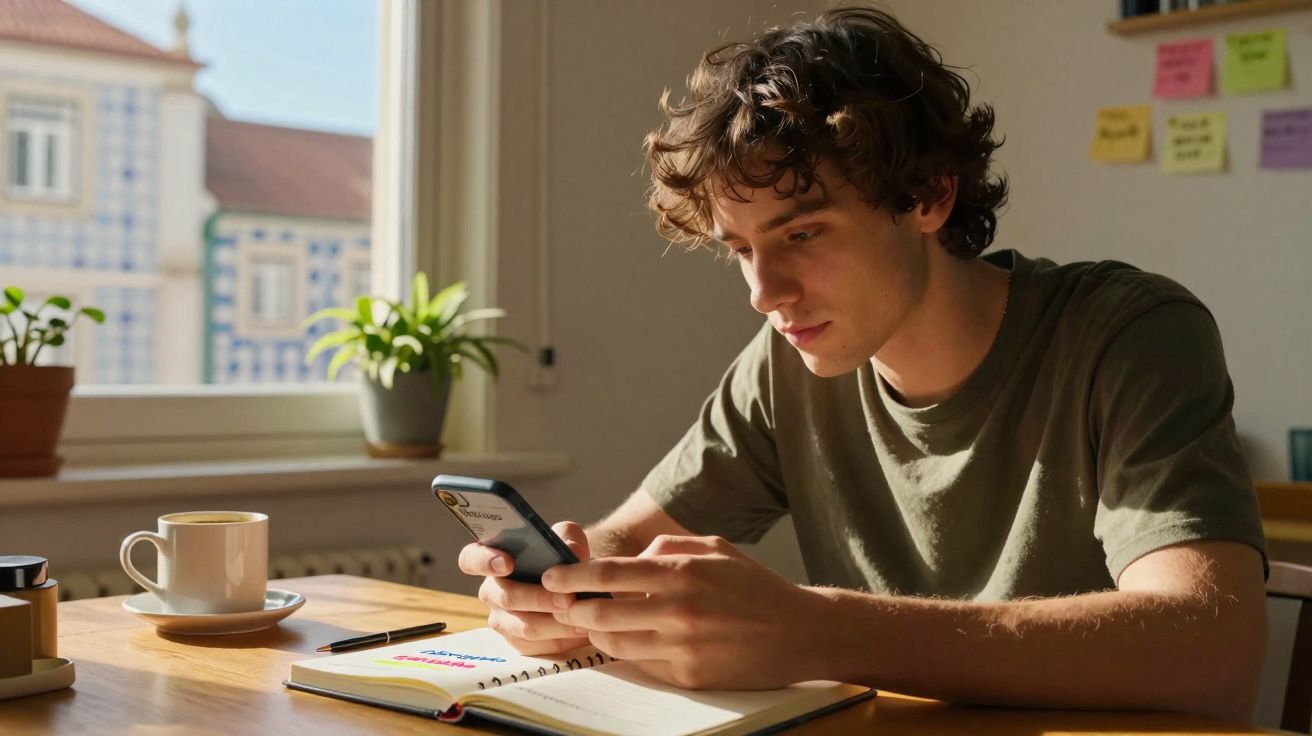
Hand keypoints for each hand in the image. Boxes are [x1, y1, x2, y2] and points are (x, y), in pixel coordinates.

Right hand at [457, 521, 591, 655]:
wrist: (577, 586)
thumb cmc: (562, 557)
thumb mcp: (566, 538)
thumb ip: (567, 537)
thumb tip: (570, 550)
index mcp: (492, 559)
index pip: (471, 559)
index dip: (484, 561)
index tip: (508, 563)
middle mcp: (491, 591)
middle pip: (506, 597)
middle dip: (539, 598)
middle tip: (568, 598)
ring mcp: (502, 619)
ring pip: (525, 626)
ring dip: (555, 622)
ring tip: (582, 614)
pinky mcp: (518, 642)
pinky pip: (537, 645)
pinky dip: (562, 638)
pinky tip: (581, 629)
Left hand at [542, 534, 824, 689]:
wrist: (798, 633)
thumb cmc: (753, 586)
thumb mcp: (713, 548)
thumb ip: (666, 549)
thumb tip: (627, 562)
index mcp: (682, 573)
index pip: (609, 574)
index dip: (572, 576)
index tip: (551, 576)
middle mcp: (678, 611)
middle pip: (601, 614)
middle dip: (573, 609)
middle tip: (561, 603)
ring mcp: (682, 647)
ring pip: (615, 643)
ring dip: (595, 633)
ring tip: (590, 622)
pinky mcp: (688, 676)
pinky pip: (641, 664)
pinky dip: (629, 652)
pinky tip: (629, 641)